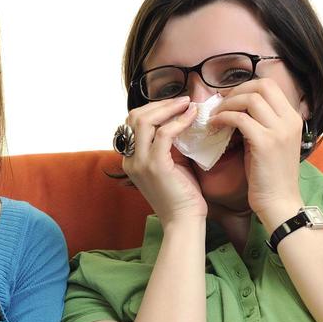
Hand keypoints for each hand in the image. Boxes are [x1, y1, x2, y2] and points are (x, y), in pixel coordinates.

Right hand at [121, 97, 206, 224]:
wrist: (184, 221)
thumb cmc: (182, 195)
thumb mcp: (170, 164)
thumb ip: (167, 143)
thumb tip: (180, 117)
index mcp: (130, 159)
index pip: (132, 123)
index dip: (152, 109)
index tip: (174, 105)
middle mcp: (130, 160)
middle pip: (134, 117)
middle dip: (158, 104)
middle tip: (182, 100)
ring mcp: (140, 163)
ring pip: (145, 120)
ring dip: (168, 107)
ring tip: (186, 104)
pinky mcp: (155, 166)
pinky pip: (164, 133)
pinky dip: (179, 120)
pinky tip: (192, 116)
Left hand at [208, 79, 304, 226]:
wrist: (279, 202)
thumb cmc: (271, 176)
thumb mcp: (272, 143)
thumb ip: (262, 123)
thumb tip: (238, 108)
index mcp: (293, 118)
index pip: (270, 85)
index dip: (246, 86)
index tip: (230, 98)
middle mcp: (290, 120)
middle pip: (261, 86)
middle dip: (236, 90)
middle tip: (221, 104)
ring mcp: (279, 130)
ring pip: (250, 98)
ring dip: (228, 104)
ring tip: (215, 115)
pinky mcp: (265, 142)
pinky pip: (239, 118)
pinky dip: (224, 118)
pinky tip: (215, 126)